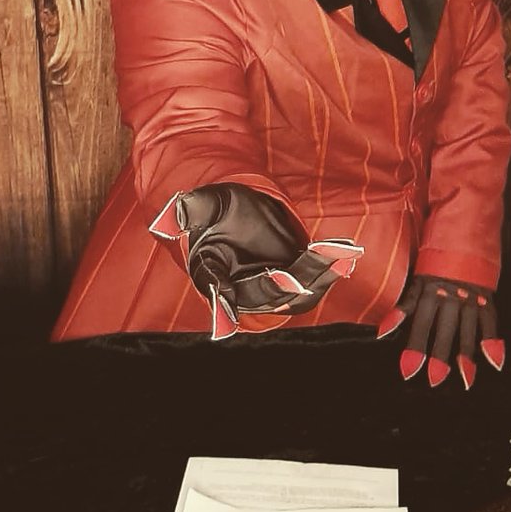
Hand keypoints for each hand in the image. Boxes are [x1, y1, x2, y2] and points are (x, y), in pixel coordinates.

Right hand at [174, 184, 349, 325]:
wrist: (236, 207)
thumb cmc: (214, 207)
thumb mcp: (201, 202)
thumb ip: (187, 210)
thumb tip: (166, 219)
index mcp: (210, 271)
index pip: (214, 288)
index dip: (220, 302)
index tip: (225, 308)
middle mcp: (240, 286)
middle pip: (259, 295)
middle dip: (277, 289)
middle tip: (292, 279)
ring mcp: (269, 285)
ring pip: (291, 292)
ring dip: (313, 279)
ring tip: (334, 260)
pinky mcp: (293, 276)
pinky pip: (312, 280)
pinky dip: (328, 270)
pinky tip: (344, 255)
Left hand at [377, 275, 503, 388]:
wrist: (463, 237)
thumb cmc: (435, 264)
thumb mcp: (416, 282)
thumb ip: (403, 309)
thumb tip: (382, 333)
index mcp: (430, 293)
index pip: (421, 325)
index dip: (415, 347)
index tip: (409, 370)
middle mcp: (450, 298)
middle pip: (444, 331)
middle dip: (440, 355)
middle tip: (436, 379)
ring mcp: (470, 299)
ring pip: (468, 330)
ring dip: (466, 355)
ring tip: (465, 380)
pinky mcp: (486, 299)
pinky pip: (490, 322)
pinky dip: (493, 342)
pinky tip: (495, 362)